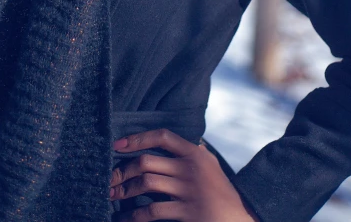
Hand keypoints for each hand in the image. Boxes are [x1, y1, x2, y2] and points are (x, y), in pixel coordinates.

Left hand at [110, 129, 259, 220]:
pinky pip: (152, 211)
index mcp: (195, 153)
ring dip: (125, 190)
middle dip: (123, 170)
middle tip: (110, 179)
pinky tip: (125, 218)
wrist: (241, 218)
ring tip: (113, 196)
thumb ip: (192, 152)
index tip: (118, 145)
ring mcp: (189, 190)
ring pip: (146, 184)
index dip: (138, 138)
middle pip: (147, 162)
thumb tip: (168, 140)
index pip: (162, 136)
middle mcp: (191, 168)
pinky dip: (134, 215)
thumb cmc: (222, 192)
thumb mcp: (210, 165)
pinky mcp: (187, 212)